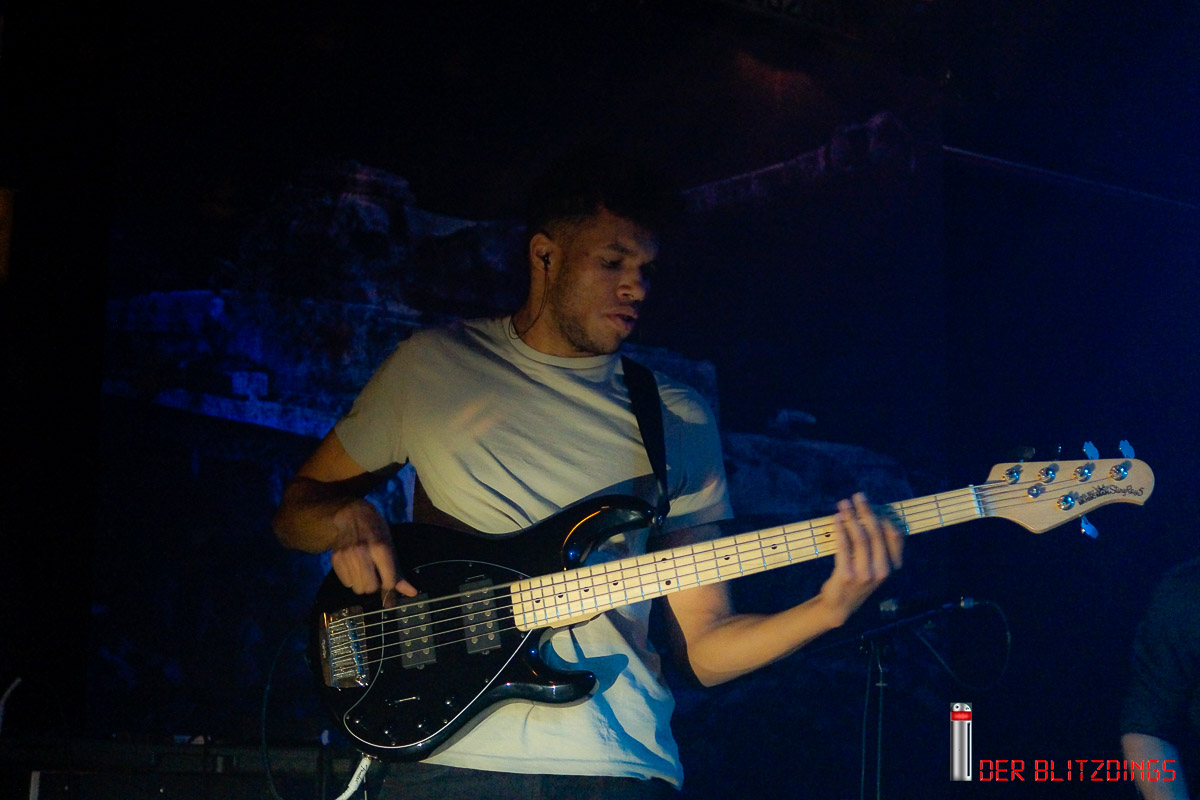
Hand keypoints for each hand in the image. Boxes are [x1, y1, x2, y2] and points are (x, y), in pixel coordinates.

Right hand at [329, 498, 417, 597]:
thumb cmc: (376, 530)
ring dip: (363, 583)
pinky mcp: (336, 559)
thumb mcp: (390, 546)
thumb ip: (398, 571)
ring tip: (365, 571)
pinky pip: (346, 583)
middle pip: (370, 588)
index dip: (390, 583)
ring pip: (358, 588)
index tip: (389, 578)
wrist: (351, 515)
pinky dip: (352, 580)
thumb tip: (412, 593)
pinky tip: (355, 568)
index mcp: (381, 549)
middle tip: (375, 574)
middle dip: (375, 585)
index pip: (388, 582)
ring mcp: (347, 557)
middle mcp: (362, 554)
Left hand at [819, 492, 903, 626]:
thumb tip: (874, 513)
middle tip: (858, 496)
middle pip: (876, 532)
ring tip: (843, 504)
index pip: (895, 535)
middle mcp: (883, 570)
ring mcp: (865, 574)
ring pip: (860, 537)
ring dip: (851, 516)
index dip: (884, 516)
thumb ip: (879, 546)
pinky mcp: (847, 575)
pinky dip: (840, 529)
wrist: (840, 606)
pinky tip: (837, 519)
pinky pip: (844, 546)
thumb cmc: (859, 579)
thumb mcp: (876, 565)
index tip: (874, 504)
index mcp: (893, 566)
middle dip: (866, 510)